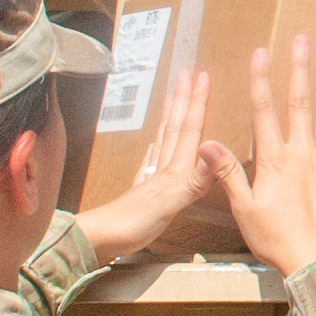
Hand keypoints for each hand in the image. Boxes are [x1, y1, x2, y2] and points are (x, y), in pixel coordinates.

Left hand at [77, 66, 218, 265]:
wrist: (101, 241)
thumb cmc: (133, 225)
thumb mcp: (170, 204)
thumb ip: (194, 180)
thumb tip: (215, 152)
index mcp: (173, 172)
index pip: (189, 131)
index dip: (197, 104)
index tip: (203, 77)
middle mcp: (162, 171)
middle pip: (175, 129)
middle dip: (184, 101)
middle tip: (187, 74)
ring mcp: (150, 181)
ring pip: (163, 142)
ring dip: (170, 119)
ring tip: (172, 98)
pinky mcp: (141, 194)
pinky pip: (150, 166)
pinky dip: (154, 152)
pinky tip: (153, 147)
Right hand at [210, 40, 315, 273]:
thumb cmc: (276, 239)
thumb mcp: (244, 208)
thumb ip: (228, 173)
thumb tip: (208, 143)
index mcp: (274, 160)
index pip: (264, 111)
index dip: (261, 80)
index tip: (260, 53)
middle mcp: (302, 154)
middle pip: (299, 103)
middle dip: (298, 69)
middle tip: (301, 40)